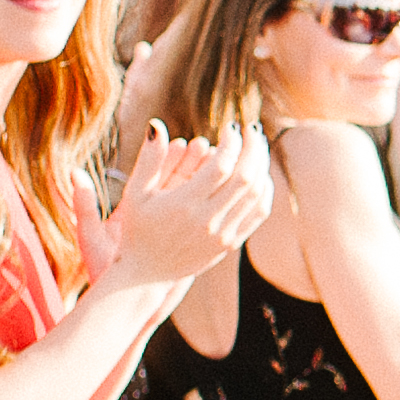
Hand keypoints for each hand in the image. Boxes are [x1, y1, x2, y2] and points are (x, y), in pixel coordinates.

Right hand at [101, 123, 275, 285]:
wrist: (145, 275)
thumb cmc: (137, 229)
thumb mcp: (135, 194)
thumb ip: (149, 159)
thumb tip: (156, 124)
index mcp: (184, 205)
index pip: (222, 167)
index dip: (232, 143)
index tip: (232, 127)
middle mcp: (207, 221)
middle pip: (245, 177)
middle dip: (253, 148)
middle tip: (252, 129)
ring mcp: (222, 234)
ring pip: (256, 195)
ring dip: (262, 166)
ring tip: (258, 146)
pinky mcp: (230, 244)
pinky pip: (258, 213)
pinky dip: (264, 190)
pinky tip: (259, 174)